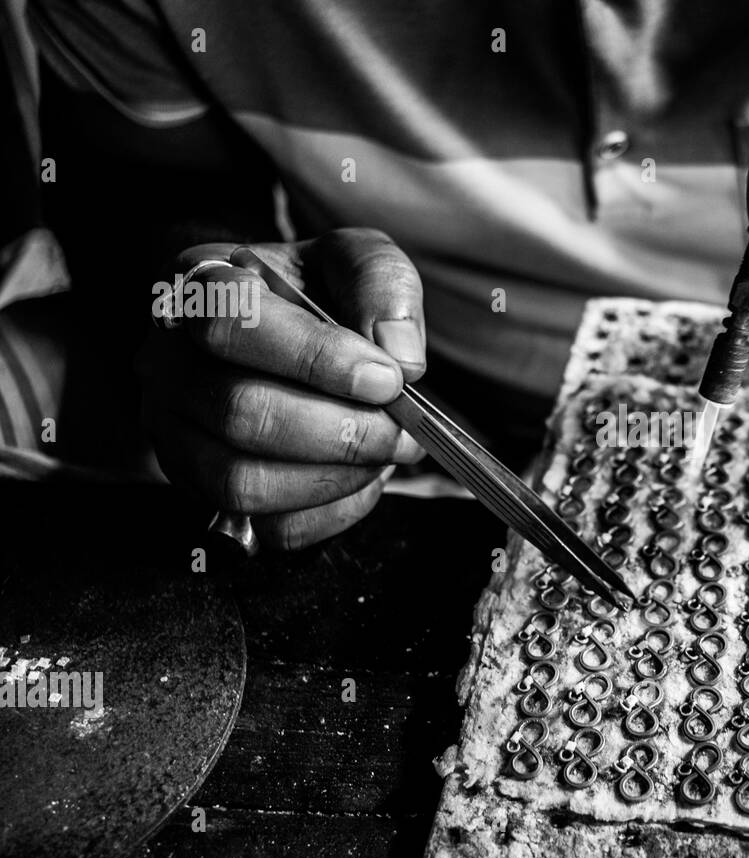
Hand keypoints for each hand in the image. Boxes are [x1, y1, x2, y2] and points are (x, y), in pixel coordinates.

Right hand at [140, 228, 427, 548]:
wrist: (280, 331)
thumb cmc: (310, 292)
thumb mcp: (350, 259)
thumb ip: (379, 283)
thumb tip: (398, 354)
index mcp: (199, 285)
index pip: (237, 323)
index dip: (319, 359)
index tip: (387, 378)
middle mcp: (167, 360)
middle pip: (241, 413)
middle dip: (342, 431)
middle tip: (401, 429)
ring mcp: (173, 431)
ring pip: (242, 481)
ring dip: (334, 477)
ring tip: (383, 453)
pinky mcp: (201, 488)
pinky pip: (263, 527)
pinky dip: (328, 513)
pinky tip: (361, 480)